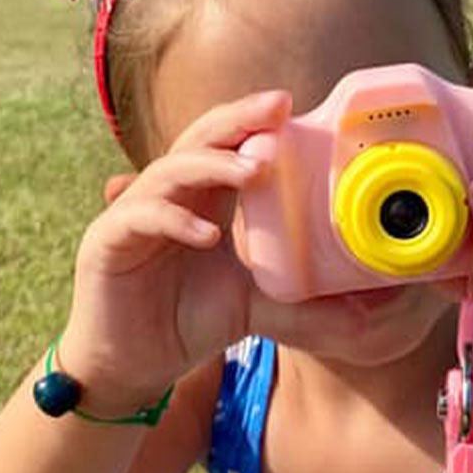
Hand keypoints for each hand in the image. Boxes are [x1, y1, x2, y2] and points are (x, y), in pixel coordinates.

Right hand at [59, 91, 289, 413]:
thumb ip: (305, 302)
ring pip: (169, 170)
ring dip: (213, 166)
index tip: (291, 105)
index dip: (253, 121)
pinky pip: (139, 218)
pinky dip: (174, 219)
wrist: (132, 367)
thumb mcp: (258, 306)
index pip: (226, 144)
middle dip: (238, 120)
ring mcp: (132, 215)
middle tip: (277, 108)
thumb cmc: (189, 322)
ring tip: (254, 171)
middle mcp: (166, 195)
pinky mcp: (106, 243)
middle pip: (198, 139)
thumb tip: (365, 309)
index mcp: (202, 198)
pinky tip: (207, 233)